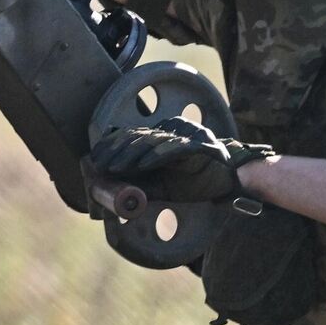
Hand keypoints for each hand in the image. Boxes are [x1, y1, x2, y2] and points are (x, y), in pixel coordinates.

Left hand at [90, 117, 270, 202]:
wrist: (230, 183)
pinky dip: (158, 156)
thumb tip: (114, 195)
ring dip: (132, 153)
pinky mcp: (199, 144)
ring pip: (154, 140)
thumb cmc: (196, 183)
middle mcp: (173, 129)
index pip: (133, 135)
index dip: (113, 144)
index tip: (96, 157)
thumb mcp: (162, 187)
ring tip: (115, 166)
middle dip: (116, 150)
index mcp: (163, 136)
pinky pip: (175, 148)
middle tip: (100, 163)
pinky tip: (143, 164)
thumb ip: (142, 187)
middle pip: (139, 135)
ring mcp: (187, 134)